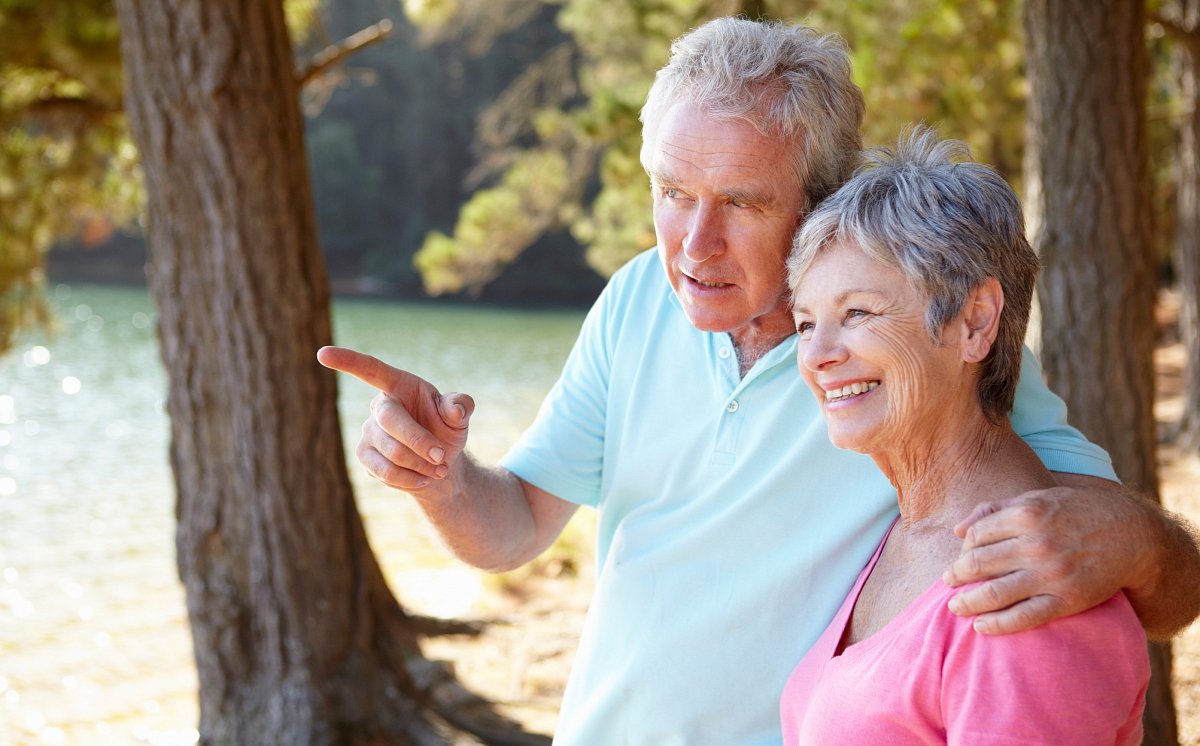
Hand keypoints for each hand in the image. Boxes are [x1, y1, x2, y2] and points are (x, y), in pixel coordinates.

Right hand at [316, 346, 473, 492]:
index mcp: (399, 386)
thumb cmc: (446, 432)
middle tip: (442, 456)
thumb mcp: (459, 417)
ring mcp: (368, 432)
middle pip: (389, 419)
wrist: (439, 466)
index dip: (348, 361)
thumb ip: (461, 406)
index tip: (323, 354)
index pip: (371, 370)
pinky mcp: (365, 457)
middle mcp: (378, 407)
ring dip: (420, 464)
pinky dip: (411, 478)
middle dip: (419, 441)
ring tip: (439, 468)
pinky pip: (385, 471)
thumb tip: (456, 407)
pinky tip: (424, 478)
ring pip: (390, 451)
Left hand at [941, 483, 1151, 634]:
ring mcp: (1051, 575)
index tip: (959, 557)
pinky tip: (981, 627)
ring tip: (955, 607)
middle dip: (956, 575)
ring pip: (994, 593)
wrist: (1133, 536)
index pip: (976, 535)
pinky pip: (1024, 617)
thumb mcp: (1038, 499)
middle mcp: (1036, 544)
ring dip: (967, 602)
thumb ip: (996, 510)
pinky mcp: (1067, 600)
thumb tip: (957, 530)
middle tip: (947, 582)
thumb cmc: (1078, 513)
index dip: (962, 548)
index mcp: (1027, 515)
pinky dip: (997, 624)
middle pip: (978, 563)